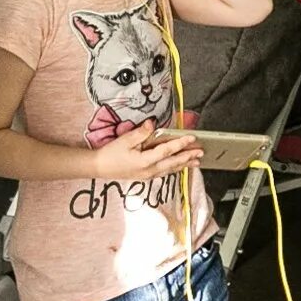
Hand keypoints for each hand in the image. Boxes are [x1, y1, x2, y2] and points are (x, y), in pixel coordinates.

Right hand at [88, 122, 202, 183]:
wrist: (99, 168)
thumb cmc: (111, 153)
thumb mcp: (125, 140)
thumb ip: (140, 133)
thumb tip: (152, 124)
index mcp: (145, 161)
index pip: (167, 151)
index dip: (180, 144)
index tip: (192, 138)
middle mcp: (149, 170)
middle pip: (173, 163)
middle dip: (188, 157)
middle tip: (201, 153)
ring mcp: (148, 175)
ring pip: (170, 169)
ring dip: (184, 164)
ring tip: (196, 162)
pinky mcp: (146, 176)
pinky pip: (164, 172)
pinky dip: (174, 168)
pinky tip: (179, 166)